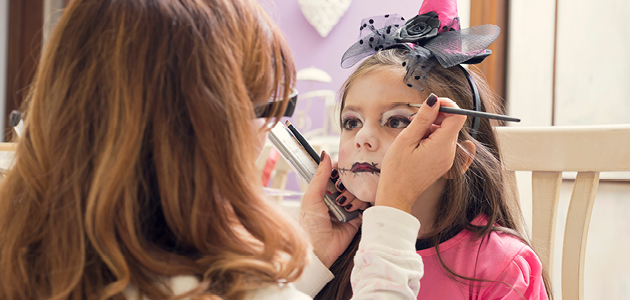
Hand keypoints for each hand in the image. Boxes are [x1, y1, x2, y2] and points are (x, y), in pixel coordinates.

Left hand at [300, 152, 362, 267]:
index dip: (340, 167)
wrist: (320, 250)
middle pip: (349, 178)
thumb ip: (320, 176)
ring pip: (358, 189)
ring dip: (352, 195)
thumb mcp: (311, 197)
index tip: (342, 165)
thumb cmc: (310, 225)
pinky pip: (366, 203)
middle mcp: (336, 196)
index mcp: (323, 190)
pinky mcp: (358, 217)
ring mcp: (348, 206)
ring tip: (343, 205)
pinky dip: (361, 202)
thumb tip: (325, 154)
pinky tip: (353, 208)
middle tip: (340, 189)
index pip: (335, 171)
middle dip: (347, 182)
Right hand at [375, 94, 466, 212]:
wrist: (397, 195)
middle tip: (415, 121)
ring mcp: (448, 158)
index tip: (430, 104)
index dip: (447, 105)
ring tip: (413, 135)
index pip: (458, 115)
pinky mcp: (443, 162)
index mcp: (442, 145)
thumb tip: (433, 100)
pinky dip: (432, 137)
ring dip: (432, 127)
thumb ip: (422, 118)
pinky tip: (417, 143)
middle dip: (435, 116)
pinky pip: (443, 142)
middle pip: (452, 123)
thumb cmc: (397, 170)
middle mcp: (450, 152)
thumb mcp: (406, 139)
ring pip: (446, 132)